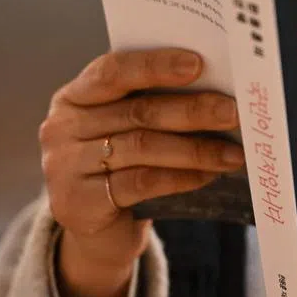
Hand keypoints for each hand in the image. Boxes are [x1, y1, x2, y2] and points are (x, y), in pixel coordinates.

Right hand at [38, 48, 242, 296]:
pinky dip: (181, 177)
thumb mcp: (129, 131)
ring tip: (234, 153)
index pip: (113, 70)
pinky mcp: (79, 203)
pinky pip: (141, 183)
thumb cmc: (124, 167)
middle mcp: (61, 128)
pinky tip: (209, 175)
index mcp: (74, 96)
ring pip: (143, 147)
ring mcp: (64, 166)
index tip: (198, 64)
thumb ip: (155, 105)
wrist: (100, 232)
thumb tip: (218, 91)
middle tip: (234, 112)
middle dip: (193, 110)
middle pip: (137, 111)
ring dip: (196, 149)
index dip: (155, 65)